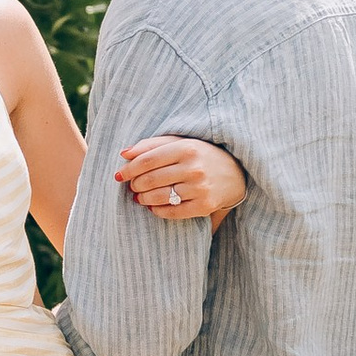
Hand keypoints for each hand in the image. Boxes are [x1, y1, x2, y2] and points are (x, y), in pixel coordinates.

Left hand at [116, 135, 245, 224]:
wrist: (235, 173)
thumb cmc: (202, 155)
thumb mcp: (180, 143)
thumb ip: (152, 145)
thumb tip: (124, 153)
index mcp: (187, 148)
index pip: (147, 160)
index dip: (129, 169)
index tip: (119, 175)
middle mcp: (194, 168)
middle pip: (151, 179)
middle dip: (135, 184)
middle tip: (132, 186)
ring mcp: (200, 188)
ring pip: (159, 196)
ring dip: (143, 198)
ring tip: (140, 196)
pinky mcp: (204, 206)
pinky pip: (172, 212)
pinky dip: (157, 210)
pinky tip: (153, 206)